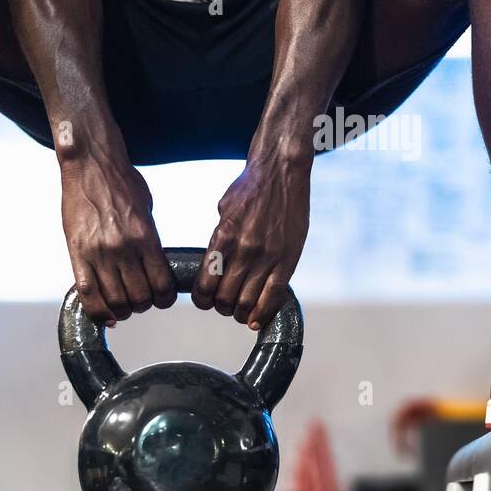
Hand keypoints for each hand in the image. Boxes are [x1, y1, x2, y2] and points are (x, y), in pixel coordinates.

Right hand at [61, 155, 175, 326]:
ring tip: (124, 306)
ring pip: (115, 301)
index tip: (162, 299)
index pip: (162, 285)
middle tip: (142, 301)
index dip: (164, 299)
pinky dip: (98, 311)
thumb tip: (154, 267)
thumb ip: (150, 240)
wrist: (91, 164)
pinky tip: (107, 314)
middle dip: (144, 305)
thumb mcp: (146, 210)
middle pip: (139, 298)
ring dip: (123, 310)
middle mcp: (123, 248)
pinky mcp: (77, 252)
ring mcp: (98, 252)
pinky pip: (87, 293)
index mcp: (146, 237)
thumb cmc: (122, 183)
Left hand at [194, 150, 310, 328]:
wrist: (281, 170)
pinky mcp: (288, 258)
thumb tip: (215, 263)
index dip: (202, 300)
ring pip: (248, 302)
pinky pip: (275, 296)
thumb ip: (220, 238)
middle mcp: (244, 250)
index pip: (205, 285)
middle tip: (223, 304)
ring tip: (239, 311)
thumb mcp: (224, 210)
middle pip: (225, 298)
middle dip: (221, 307)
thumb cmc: (250, 187)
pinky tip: (256, 319)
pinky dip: (263, 313)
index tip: (204, 300)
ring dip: (240, 313)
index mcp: (223, 237)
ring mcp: (268, 256)